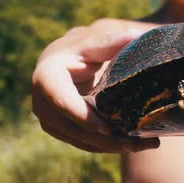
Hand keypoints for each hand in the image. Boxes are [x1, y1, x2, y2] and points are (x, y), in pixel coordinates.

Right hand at [32, 27, 160, 152]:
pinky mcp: (59, 130)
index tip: (108, 129)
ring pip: (79, 140)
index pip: (62, 101)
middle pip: (73, 128)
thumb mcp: (93, 43)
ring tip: (142, 146)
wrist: (67, 62)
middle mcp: (41, 103)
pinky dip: (106, 146)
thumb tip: (134, 35)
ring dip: (110, 147)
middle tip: (137, 143)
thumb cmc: (82, 49)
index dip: (83, 117)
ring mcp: (48, 120)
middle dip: (105, 139)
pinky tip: (131, 145)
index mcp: (46, 77)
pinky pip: (82, 143)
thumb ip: (111, 42)